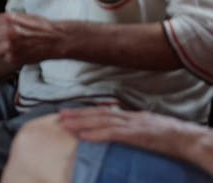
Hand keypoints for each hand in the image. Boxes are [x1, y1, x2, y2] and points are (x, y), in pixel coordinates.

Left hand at [0, 4, 61, 64]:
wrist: (55, 39)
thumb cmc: (37, 26)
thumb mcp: (18, 17)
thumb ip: (2, 21)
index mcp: (5, 19)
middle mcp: (5, 33)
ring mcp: (9, 47)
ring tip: (1, 47)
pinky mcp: (13, 58)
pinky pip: (2, 58)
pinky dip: (5, 56)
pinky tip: (14, 51)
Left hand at [58, 108, 202, 158]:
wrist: (190, 138)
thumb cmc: (173, 137)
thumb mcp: (150, 129)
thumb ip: (134, 128)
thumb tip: (121, 131)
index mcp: (133, 115)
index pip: (105, 111)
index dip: (86, 111)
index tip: (70, 112)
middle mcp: (130, 117)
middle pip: (99, 113)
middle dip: (78, 114)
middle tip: (59, 115)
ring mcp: (133, 124)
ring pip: (102, 121)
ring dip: (81, 122)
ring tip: (65, 124)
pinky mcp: (137, 135)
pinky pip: (113, 134)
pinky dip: (96, 134)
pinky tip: (83, 136)